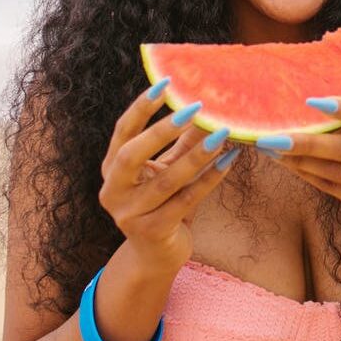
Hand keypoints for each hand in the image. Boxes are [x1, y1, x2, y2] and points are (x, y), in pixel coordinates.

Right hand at [99, 83, 238, 269]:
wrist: (157, 255)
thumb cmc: (163, 204)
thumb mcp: (166, 170)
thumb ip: (180, 143)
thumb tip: (206, 109)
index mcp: (111, 169)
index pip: (122, 132)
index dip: (141, 108)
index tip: (165, 84)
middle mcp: (113, 191)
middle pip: (131, 155)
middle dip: (162, 130)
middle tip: (195, 110)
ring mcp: (129, 215)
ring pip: (166, 181)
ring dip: (197, 155)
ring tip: (223, 135)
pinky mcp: (151, 232)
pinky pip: (185, 202)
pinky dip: (209, 180)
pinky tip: (229, 161)